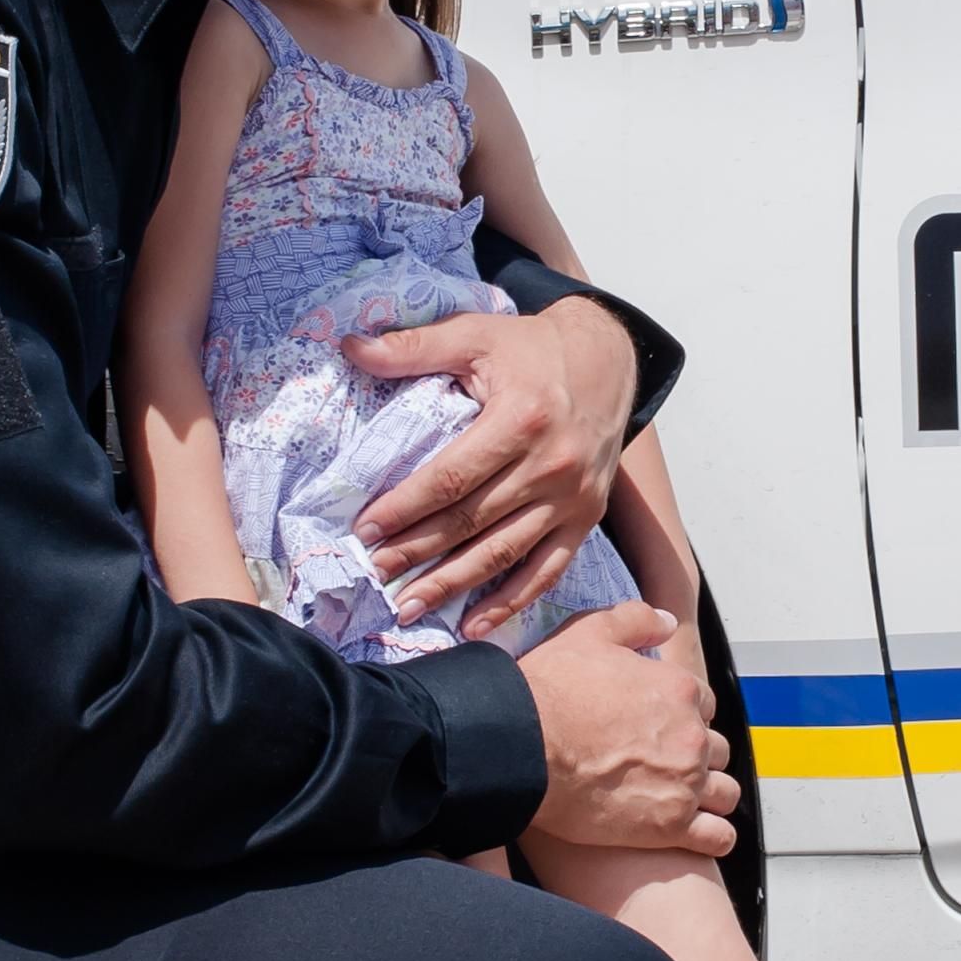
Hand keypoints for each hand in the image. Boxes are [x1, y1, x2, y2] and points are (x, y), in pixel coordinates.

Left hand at [344, 297, 635, 632]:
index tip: (366, 529)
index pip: (451, 477)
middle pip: (471, 520)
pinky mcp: (586, 518)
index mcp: (521, 420)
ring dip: (454, 585)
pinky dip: (511, 603)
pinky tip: (474, 626)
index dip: (406, 507)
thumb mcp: (475, 335)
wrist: (608, 359)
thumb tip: (352, 347)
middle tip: (375, 572)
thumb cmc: (533, 349)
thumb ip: (414, 346)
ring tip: (409, 606)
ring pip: (503, 553)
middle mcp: (551, 465)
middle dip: (417, 551)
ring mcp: (572, 498)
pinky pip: (547, 571)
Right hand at [516, 602, 735, 858]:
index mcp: (679, 691)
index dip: (682, 714)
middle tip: (662, 763)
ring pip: (724, 792)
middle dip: (695, 755)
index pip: (704, 704)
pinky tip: (698, 834)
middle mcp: (691, 737)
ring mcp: (684, 783)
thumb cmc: (549, 690)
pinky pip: (718, 837)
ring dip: (709, 795)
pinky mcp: (669, 826)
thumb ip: (635, 621)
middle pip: (715, 749)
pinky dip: (714, 837)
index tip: (659, 725)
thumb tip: (668, 623)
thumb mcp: (589, 633)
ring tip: (682, 799)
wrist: (519, 746)